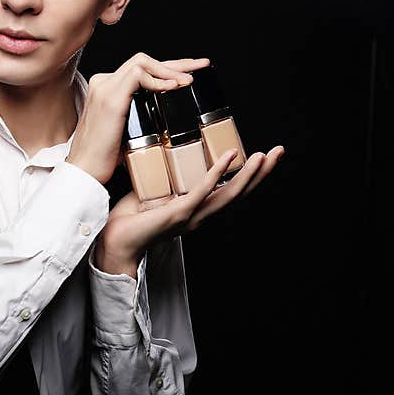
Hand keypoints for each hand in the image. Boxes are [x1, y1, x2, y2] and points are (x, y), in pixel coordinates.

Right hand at [66, 52, 210, 184]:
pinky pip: (137, 76)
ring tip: (189, 80)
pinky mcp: (110, 99)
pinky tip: (173, 87)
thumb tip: (166, 118)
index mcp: (106, 88)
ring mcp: (105, 88)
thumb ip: (139, 117)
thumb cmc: (103, 156)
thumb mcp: (125, 131)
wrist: (84, 170)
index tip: (188, 73)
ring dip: (170, 69)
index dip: (167, 68)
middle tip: (201, 65)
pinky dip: (158, 79)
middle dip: (176, 62)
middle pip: (144, 61)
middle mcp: (103, 83)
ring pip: (141, 62)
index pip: (141, 69)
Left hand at [94, 144, 284, 277]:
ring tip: (265, 156)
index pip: (230, 192)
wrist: (113, 242)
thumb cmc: (129, 220)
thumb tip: (164, 153)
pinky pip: (203, 190)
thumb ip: (165, 179)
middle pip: (239, 193)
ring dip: (249, 174)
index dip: (249, 176)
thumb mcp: (153, 193)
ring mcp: (192, 216)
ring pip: (229, 194)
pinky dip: (217, 173)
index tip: (264, 157)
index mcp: (197, 211)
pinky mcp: (179, 213)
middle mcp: (200, 215)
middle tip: (279, 152)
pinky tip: (229, 156)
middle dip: (261, 173)